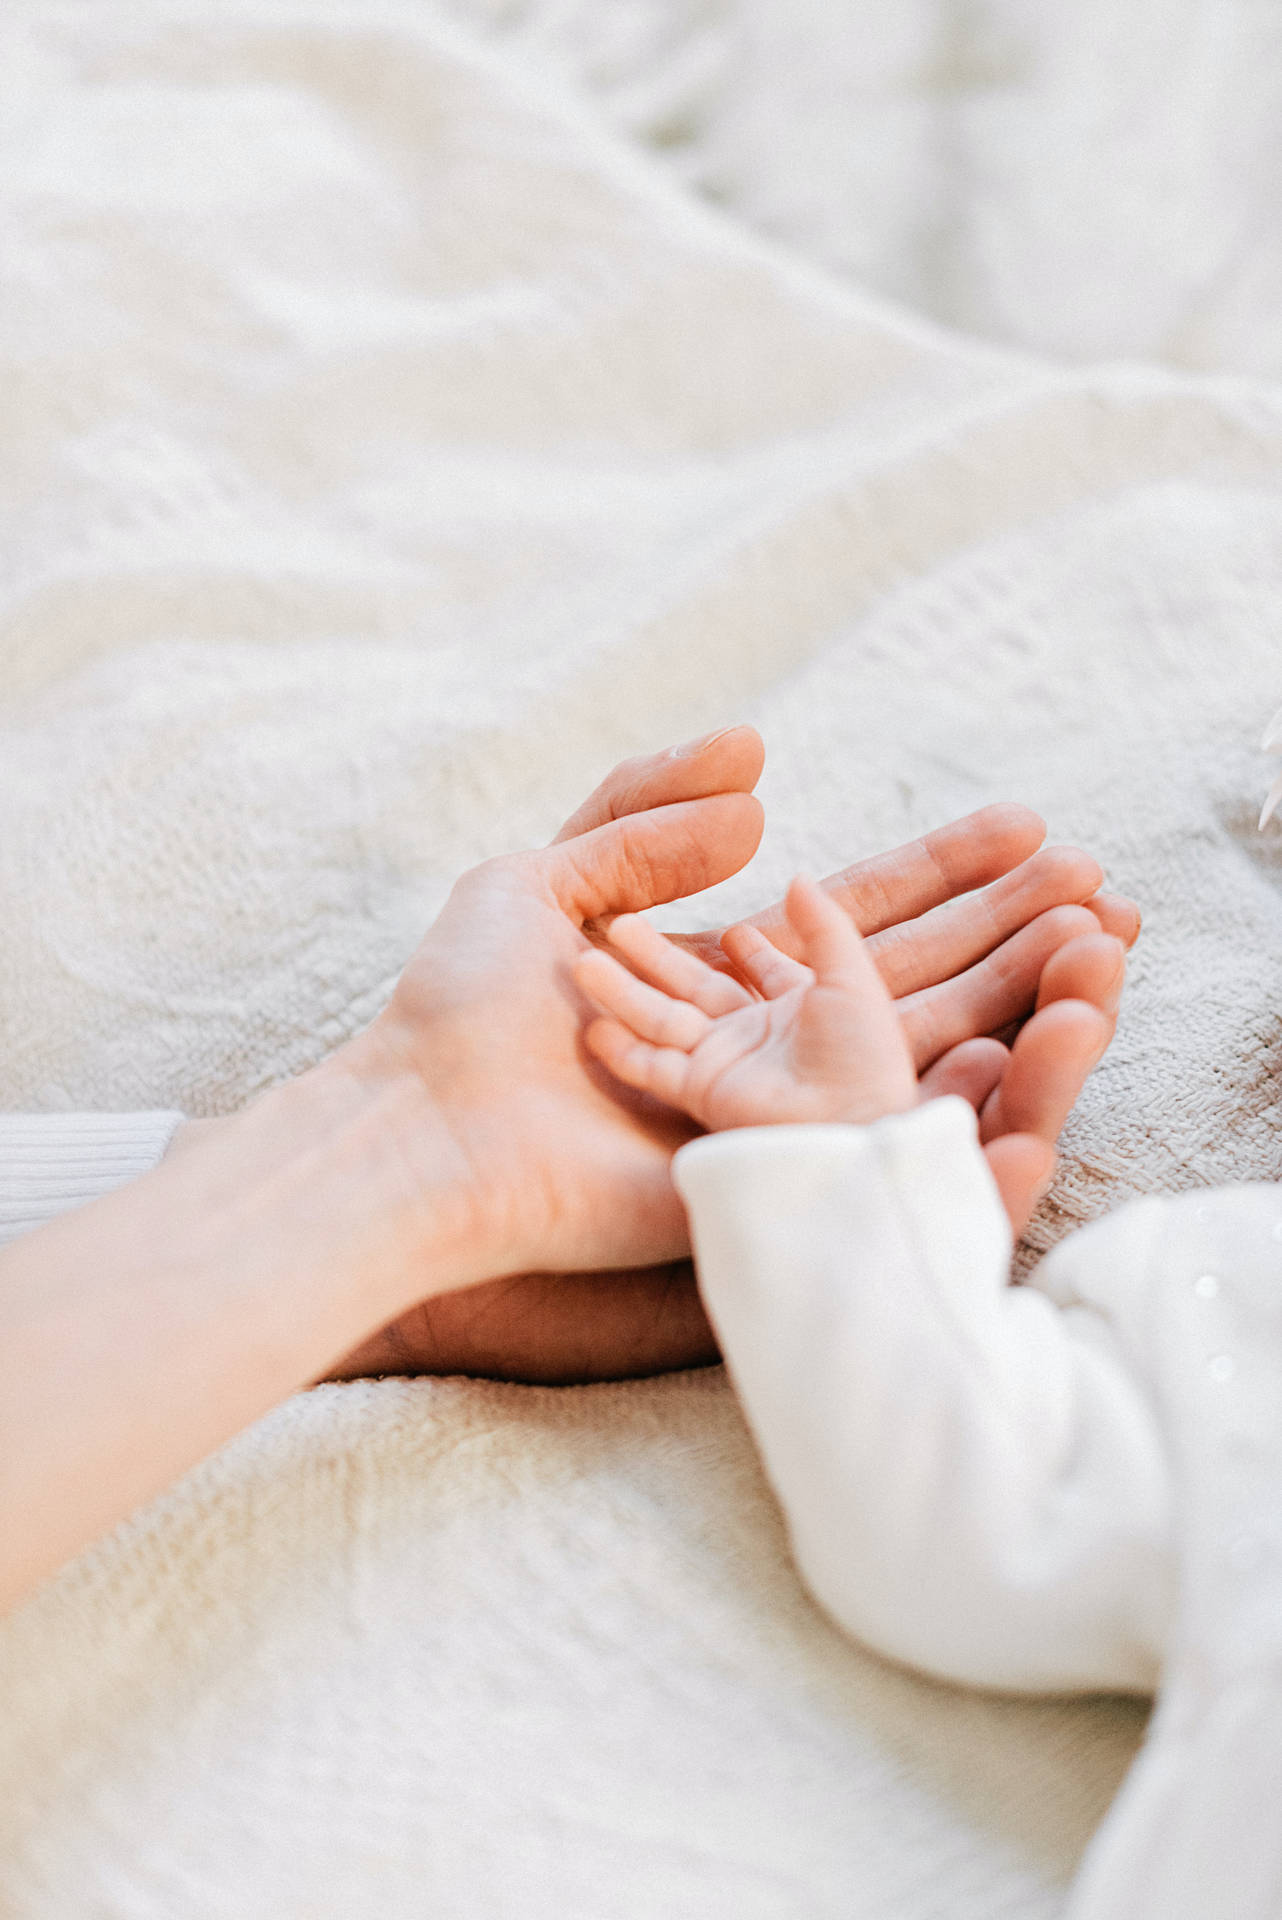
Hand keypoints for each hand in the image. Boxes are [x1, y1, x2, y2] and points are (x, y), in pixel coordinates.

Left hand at [330, 729, 1137, 1379]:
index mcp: (720, 981)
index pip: (862, 918)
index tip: (1030, 831)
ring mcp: (774, 1124)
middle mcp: (763, 1051)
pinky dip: (966, 1117)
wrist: (425, 1130)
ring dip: (1018, 1013)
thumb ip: (642, 819)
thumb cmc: (465, 1011)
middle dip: (1009, 935)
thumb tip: (764, 787)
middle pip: (913, 985)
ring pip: (920, 1062)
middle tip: (1105, 890)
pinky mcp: (771, 1186)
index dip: (947, 876)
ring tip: (1100, 962)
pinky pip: (886, 1154)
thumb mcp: (540, 880)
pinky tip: (1030, 1058)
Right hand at [577, 876, 918, 1128]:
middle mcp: (756, 1036)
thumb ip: (822, 924)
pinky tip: (594, 1025)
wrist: (850, 1124)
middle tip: (620, 924)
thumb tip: (797, 877)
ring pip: (663, 1018)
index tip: (731, 932)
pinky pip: (652, 1067)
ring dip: (624, 991)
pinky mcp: (703, 1091)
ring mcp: (726, 1063)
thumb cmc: (861, 1054)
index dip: (751, 953)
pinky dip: (623, 1050)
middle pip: (695, 987)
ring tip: (585, 959)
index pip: (764, 973)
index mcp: (798, 1006)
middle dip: (657, 957)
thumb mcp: (849, 974)